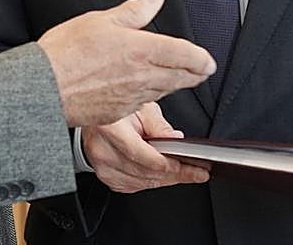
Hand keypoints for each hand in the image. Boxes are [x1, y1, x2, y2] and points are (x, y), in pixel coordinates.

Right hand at [37, 0, 214, 125]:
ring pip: (166, 91)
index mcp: (143, 50)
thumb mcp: (102, 20)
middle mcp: (143, 76)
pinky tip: (145, 89)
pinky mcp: (121, 112)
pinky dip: (151, 95)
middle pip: (184, 78)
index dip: (203, 59)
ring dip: (175, 84)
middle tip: (202, 70)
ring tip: (178, 76)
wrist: (44, 87)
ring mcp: (133, 97)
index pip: (188, 56)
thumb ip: (135, 10)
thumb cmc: (66, 53)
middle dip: (196, 74)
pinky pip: (145, 104)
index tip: (208, 60)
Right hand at [82, 102, 209, 192]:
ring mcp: (101, 166)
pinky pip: (133, 186)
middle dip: (174, 175)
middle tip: (197, 173)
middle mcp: (101, 150)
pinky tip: (163, 175)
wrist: (95, 114)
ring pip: (140, 182)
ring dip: (165, 180)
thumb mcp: (140, 105)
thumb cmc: (117, 108)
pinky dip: (150, 182)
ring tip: (186, 174)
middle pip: (144, 172)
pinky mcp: (105, 175)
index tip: (190, 167)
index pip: (143, 156)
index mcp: (109, 128)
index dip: (168, 164)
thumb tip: (176, 140)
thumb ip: (158, 125)